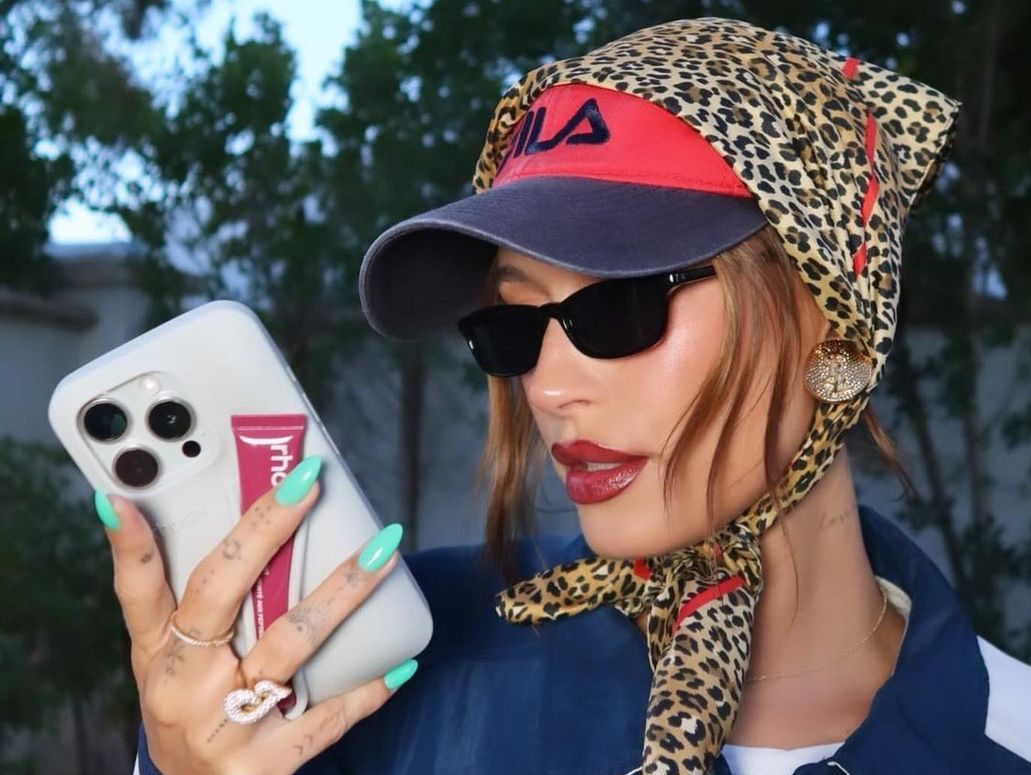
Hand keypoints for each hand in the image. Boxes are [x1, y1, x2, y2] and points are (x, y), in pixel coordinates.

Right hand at [95, 461, 412, 774]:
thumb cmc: (191, 703)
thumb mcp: (169, 658)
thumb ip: (184, 597)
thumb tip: (177, 513)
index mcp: (156, 653)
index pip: (140, 588)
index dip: (132, 543)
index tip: (128, 494)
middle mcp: (184, 687)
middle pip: (220, 595)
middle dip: (264, 531)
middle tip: (308, 483)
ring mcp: (226, 725)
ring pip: (289, 645)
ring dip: (341, 593)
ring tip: (384, 551)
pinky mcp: (268, 763)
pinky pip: (328, 716)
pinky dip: (367, 688)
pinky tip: (402, 661)